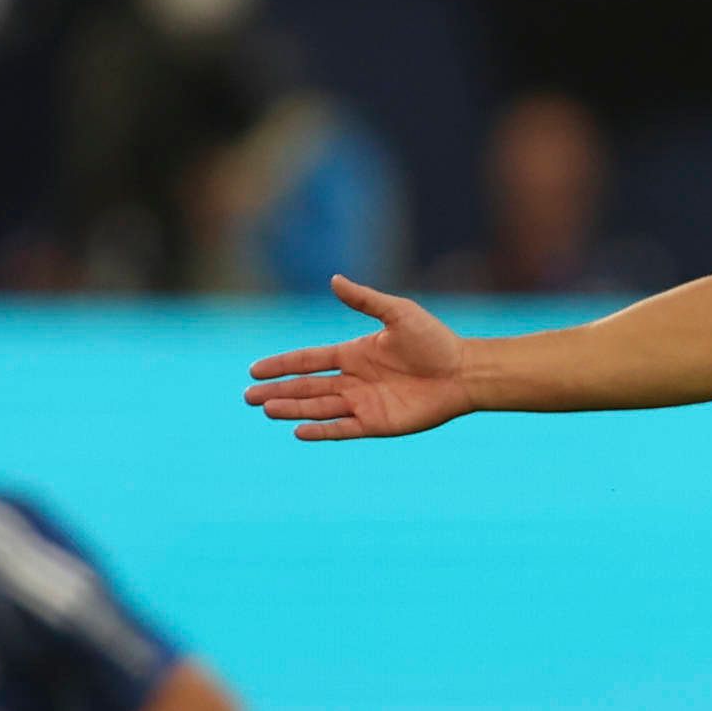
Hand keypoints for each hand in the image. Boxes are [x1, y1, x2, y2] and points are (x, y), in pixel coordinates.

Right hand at [245, 277, 474, 438]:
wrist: (464, 372)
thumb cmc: (434, 340)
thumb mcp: (398, 313)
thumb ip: (364, 300)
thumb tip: (334, 279)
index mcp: (354, 354)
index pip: (308, 360)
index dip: (281, 364)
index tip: (254, 369)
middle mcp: (354, 380)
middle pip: (307, 387)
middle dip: (278, 391)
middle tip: (247, 396)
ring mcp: (364, 403)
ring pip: (319, 407)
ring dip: (293, 409)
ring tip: (266, 409)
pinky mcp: (378, 423)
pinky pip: (343, 428)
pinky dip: (321, 430)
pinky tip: (298, 431)